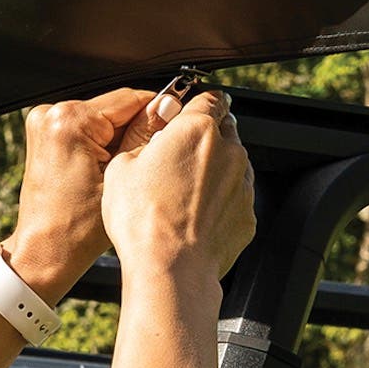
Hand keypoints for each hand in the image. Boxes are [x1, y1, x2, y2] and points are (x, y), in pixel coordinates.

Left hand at [3, 87, 155, 298]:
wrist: (45, 252)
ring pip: (104, 119)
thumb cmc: (77, 229)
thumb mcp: (123, 178)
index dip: (159, 112)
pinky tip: (108, 170)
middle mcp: (52, 114)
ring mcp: (45, 123)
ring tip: (126, 170)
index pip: (130, 98)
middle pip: (116, 107)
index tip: (177, 126)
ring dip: (120, 137)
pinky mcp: (46, 135)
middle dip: (137, 129)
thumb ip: (146, 137)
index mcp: (70, 121)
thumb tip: (169, 105)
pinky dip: (102, 144)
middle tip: (148, 161)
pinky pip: (87, 129)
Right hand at [101, 90, 255, 289]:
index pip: (209, 97)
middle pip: (224, 130)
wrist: (171, 270)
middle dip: (205, 137)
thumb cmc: (142, 220)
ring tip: (182, 193)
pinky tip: (195, 216)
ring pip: (232, 164)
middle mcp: (228, 152)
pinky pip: (235, 198)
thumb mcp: (120, 168)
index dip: (197, 102)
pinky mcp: (247, 215)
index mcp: (196, 130)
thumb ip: (143, 143)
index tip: (189, 110)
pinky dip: (220, 201)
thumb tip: (152, 141)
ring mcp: (242, 185)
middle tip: (177, 156)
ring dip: (214, 170)